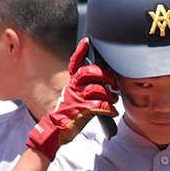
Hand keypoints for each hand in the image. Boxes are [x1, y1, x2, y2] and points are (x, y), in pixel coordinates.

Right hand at [26, 38, 118, 159]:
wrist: (56, 129)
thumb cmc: (69, 114)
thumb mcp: (75, 97)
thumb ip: (85, 89)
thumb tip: (104, 84)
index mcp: (71, 83)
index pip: (75, 63)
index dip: (80, 51)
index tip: (86, 40)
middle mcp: (73, 88)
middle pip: (90, 72)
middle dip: (105, 75)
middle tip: (113, 83)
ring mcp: (77, 98)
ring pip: (98, 88)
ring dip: (109, 95)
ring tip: (113, 100)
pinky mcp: (82, 110)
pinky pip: (100, 105)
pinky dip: (109, 108)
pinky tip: (111, 112)